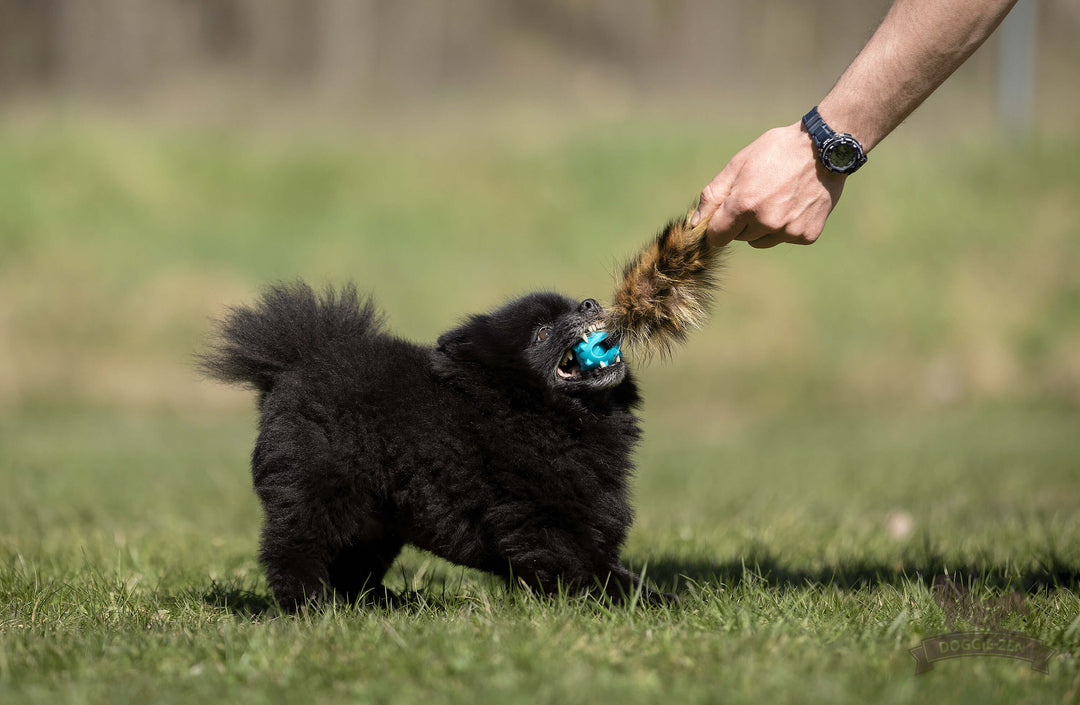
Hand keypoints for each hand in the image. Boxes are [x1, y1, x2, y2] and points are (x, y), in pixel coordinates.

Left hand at [692, 122, 847, 248]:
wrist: (824, 148)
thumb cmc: (776, 151)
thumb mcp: (738, 165)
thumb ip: (713, 195)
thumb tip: (694, 223)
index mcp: (743, 205)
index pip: (717, 236)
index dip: (719, 225)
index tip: (726, 214)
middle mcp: (765, 222)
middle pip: (739, 238)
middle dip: (742, 221)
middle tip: (760, 194)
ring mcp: (788, 231)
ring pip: (761, 241)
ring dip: (763, 227)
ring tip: (778, 198)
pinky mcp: (806, 235)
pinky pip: (785, 238)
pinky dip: (787, 226)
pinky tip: (796, 203)